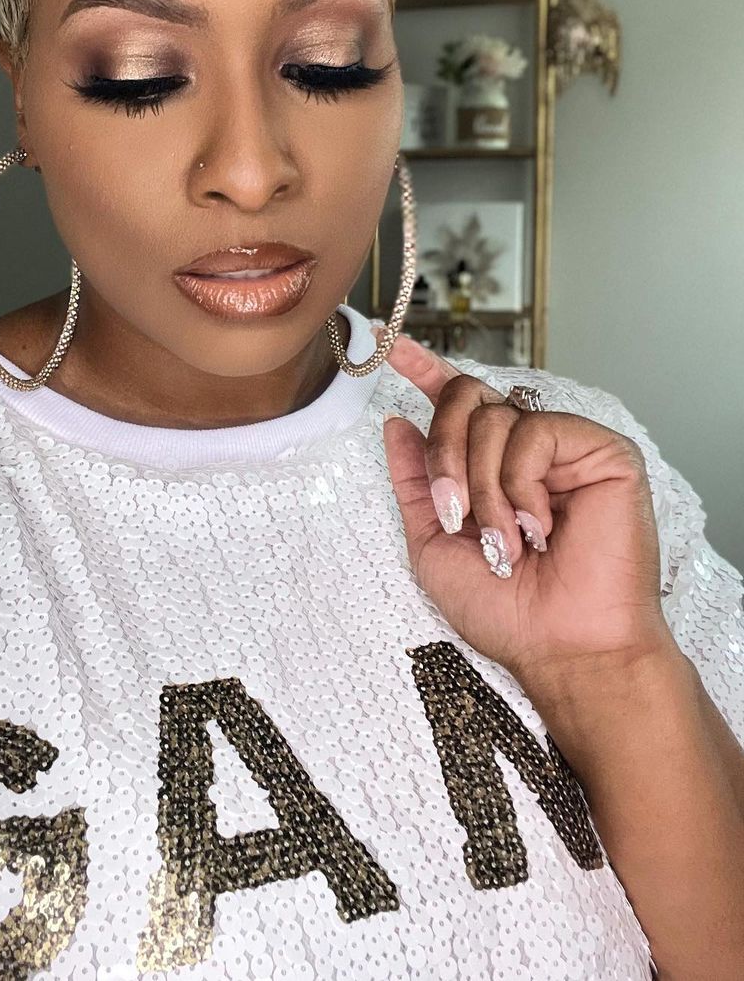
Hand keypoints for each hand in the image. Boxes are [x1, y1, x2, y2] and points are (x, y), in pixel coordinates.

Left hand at [377, 329, 677, 692]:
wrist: (561, 647)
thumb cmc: (506, 611)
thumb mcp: (433, 544)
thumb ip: (416, 481)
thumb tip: (398, 422)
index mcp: (489, 467)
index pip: (455, 404)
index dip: (424, 368)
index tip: (389, 344)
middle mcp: (527, 450)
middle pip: (465, 398)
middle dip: (444, 452)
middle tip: (455, 512)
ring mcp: (565, 447)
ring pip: (492, 418)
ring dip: (484, 487)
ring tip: (505, 542)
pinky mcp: (603, 450)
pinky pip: (534, 432)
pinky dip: (521, 485)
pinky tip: (539, 527)